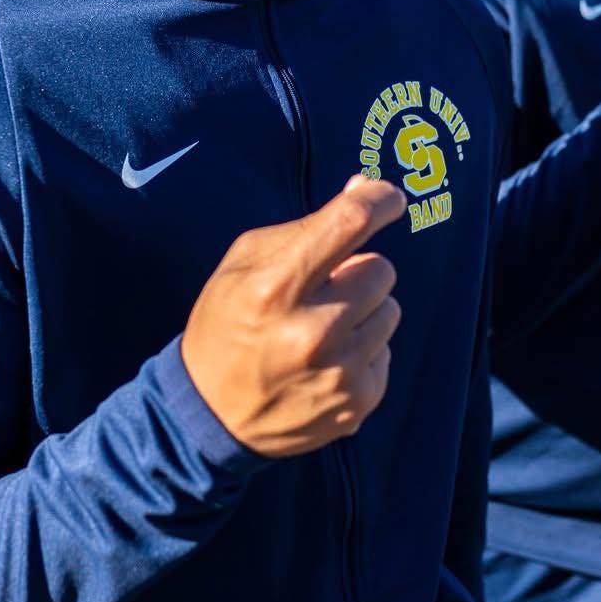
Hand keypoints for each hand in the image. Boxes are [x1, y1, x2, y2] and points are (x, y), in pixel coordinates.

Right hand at [181, 176, 406, 457]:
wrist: (209, 414)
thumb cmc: (227, 324)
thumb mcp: (244, 264)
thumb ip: (307, 225)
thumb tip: (365, 187)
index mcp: (276, 288)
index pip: (348, 224)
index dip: (378, 200)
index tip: (388, 197)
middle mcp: (313, 332)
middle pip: (380, 270)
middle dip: (357, 272)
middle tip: (325, 289)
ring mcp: (339, 374)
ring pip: (391, 310)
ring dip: (363, 312)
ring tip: (322, 329)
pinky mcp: (357, 404)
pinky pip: (386, 352)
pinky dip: (362, 351)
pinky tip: (325, 363)